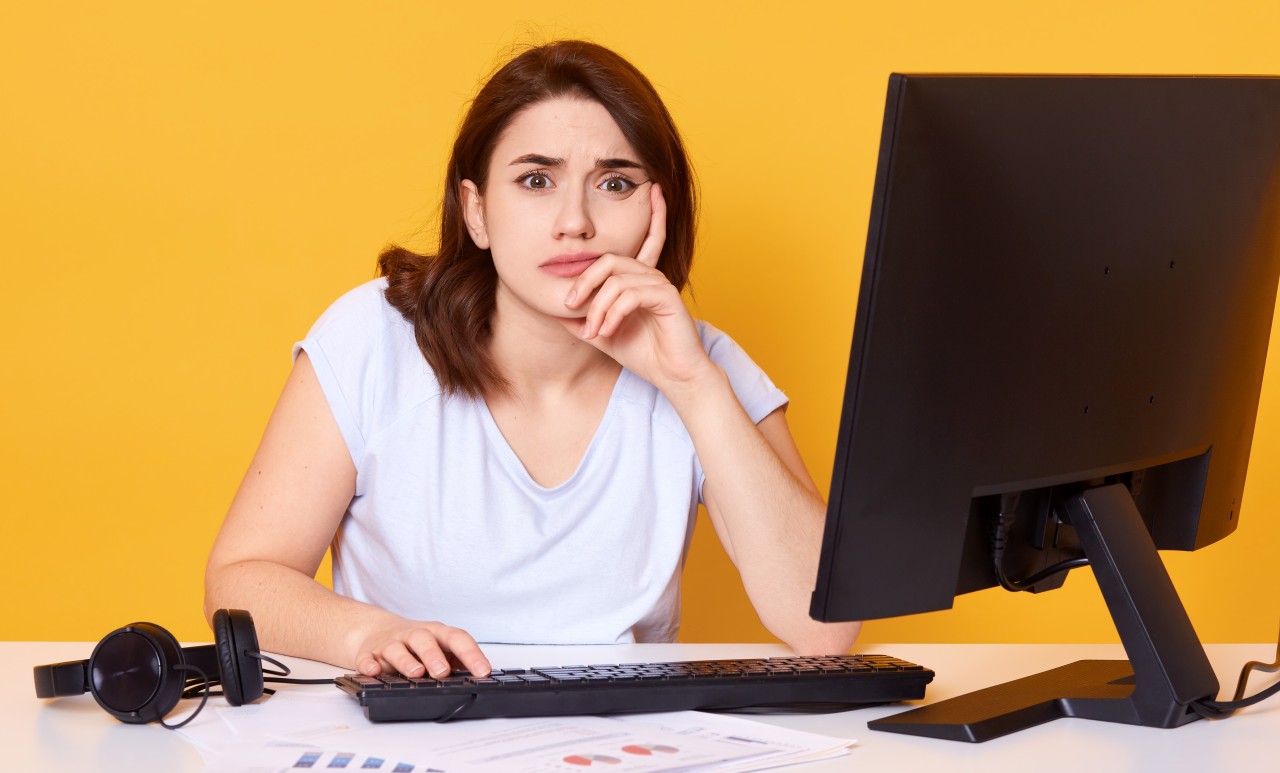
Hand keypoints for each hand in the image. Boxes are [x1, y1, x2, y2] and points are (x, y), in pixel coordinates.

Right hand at [353, 618, 490, 678]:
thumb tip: (478, 679)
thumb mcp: (439, 647)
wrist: (376, 631)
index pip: (457, 638)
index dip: (471, 654)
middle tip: (443, 672)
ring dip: (406, 661)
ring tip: (416, 673)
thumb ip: (456, 662)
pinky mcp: (369, 654)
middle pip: (424, 640)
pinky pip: (367, 658)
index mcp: (436, 634)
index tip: (483, 672)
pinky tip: (374, 672)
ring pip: (397, 649)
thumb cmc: (416, 644)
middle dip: (434, 656)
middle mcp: (414, 635)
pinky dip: (370, 665)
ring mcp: (390, 644)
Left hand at [560, 184, 717, 390]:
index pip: (601, 263)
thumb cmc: (644, 355)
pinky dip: (614, 313)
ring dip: (598, 307)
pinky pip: (632, 295)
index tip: (564, 306)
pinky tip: (608, 332)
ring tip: (593, 332)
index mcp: (633, 280)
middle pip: (608, 261)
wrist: (674, 375)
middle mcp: (647, 276)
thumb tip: (552, 312)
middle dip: (584, 282)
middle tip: (569, 306)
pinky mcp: (668, 296)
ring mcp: (659, 284)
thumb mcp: (602, 335)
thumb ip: (581, 321)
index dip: (580, 279)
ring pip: (617, 280)